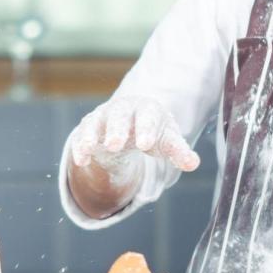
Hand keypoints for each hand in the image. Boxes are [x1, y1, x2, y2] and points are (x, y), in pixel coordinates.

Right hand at [70, 95, 199, 173]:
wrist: (130, 122)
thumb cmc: (153, 132)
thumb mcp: (167, 141)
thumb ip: (178, 151)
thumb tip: (193, 163)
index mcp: (147, 109)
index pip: (148, 116)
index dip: (146, 129)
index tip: (146, 144)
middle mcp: (123, 110)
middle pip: (119, 115)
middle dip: (116, 129)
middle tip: (115, 144)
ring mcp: (103, 117)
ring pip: (95, 122)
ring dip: (92, 134)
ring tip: (90, 148)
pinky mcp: (87, 128)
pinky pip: (80, 135)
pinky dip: (80, 146)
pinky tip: (81, 160)